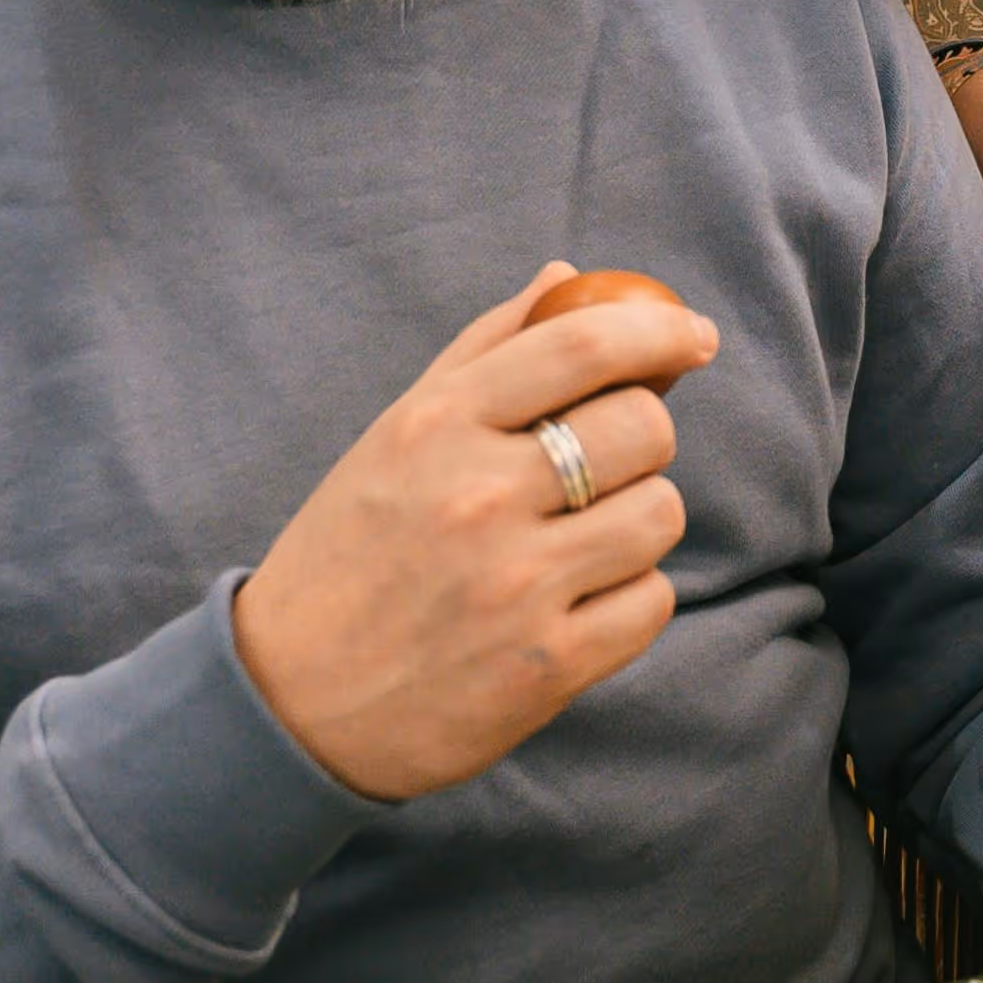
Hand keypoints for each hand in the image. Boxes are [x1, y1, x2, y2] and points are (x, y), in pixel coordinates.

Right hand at [234, 265, 717, 802]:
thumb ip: (485, 348)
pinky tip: (577, 600)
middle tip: (607, 461)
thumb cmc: (351, 552)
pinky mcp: (545, 668)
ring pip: (659, 514)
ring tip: (581, 537)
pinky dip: (631, 597)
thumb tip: (565, 275)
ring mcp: (515, 587)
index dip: (658, 331)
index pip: (582, 346)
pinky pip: (652, 602)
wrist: (288, 706)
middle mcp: (478, 499)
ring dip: (637, 519)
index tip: (694, 338)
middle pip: (643, 427)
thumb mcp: (396, 434)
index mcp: (437, 426)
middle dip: (643, 436)